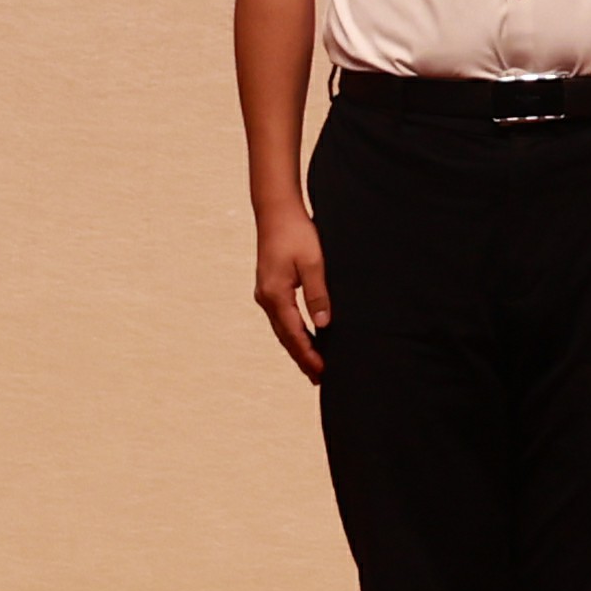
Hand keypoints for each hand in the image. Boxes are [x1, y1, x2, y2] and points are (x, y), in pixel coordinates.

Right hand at [253, 210, 329, 379]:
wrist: (276, 211)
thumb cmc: (297, 233)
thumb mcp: (313, 263)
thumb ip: (318, 294)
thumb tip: (323, 325)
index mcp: (275, 295)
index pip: (294, 334)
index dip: (309, 355)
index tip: (322, 372)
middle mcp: (266, 298)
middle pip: (285, 337)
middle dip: (302, 358)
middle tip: (320, 379)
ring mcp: (266, 293)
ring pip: (282, 329)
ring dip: (297, 347)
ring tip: (313, 366)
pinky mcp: (270, 287)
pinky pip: (282, 318)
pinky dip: (293, 332)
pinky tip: (304, 338)